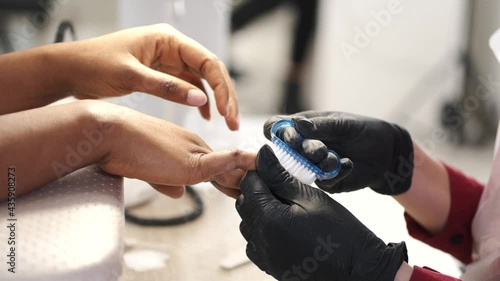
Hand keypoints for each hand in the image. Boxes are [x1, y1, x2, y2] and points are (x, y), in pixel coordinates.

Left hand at [61, 24, 238, 129]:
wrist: (70, 70)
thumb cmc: (93, 64)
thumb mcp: (130, 76)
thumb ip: (167, 88)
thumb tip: (200, 100)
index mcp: (167, 39)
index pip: (207, 61)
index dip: (221, 87)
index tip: (226, 110)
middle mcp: (172, 47)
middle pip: (211, 70)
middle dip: (225, 96)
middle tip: (233, 120)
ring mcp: (168, 60)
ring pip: (203, 79)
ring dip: (216, 99)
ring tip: (226, 121)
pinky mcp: (163, 72)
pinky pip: (189, 85)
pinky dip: (199, 100)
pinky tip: (205, 115)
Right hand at [97, 102, 254, 196]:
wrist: (108, 134)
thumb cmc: (121, 149)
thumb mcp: (148, 169)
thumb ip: (166, 182)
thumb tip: (179, 194)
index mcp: (186, 145)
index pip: (216, 165)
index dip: (231, 179)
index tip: (242, 188)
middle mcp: (195, 145)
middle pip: (228, 168)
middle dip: (244, 181)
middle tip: (262, 189)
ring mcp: (195, 152)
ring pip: (230, 169)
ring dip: (246, 179)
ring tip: (266, 184)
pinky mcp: (190, 162)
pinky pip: (222, 163)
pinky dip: (241, 164)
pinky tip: (256, 164)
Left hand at [236, 145, 407, 280]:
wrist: (358, 270)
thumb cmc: (340, 232)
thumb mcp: (311, 197)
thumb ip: (281, 177)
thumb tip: (262, 155)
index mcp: (269, 220)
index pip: (248, 186)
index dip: (260, 172)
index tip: (274, 168)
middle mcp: (261, 240)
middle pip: (245, 205)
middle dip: (259, 190)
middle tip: (284, 185)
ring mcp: (264, 256)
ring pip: (248, 224)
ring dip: (260, 210)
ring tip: (287, 206)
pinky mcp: (271, 266)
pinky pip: (256, 243)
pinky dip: (264, 230)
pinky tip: (284, 225)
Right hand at [264, 111, 413, 194]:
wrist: (387, 152)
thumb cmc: (364, 130)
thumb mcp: (344, 124)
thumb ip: (321, 125)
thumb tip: (296, 124)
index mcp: (303, 126)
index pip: (277, 127)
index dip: (278, 132)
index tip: (292, 138)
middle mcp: (303, 146)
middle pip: (287, 150)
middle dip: (303, 150)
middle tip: (320, 149)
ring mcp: (312, 164)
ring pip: (303, 168)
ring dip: (318, 163)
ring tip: (335, 157)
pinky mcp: (326, 181)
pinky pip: (322, 181)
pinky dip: (335, 173)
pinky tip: (348, 164)